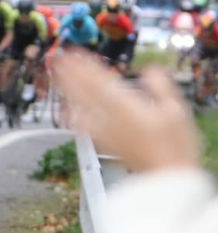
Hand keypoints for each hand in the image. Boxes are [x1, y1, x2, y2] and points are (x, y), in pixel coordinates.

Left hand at [51, 52, 200, 172]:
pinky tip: (66, 114)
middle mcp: (109, 117)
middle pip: (84, 91)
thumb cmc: (173, 146)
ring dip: (67, 90)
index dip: (84, 66)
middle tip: (57, 59)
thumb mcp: (175, 111)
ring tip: (57, 78)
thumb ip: (160, 87)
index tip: (73, 53)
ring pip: (79, 106)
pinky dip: (73, 117)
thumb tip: (150, 69)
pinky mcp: (104, 144)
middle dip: (70, 74)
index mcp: (126, 106)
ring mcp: (104, 132)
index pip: (98, 80)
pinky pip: (83, 128)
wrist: (165, 178)